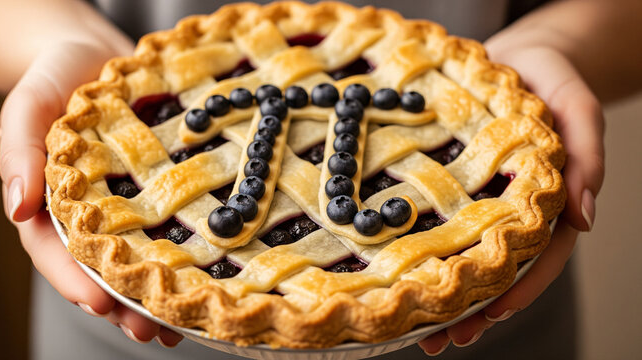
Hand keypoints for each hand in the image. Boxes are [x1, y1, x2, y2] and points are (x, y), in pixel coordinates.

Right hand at [0, 39, 182, 347]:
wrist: (96, 55)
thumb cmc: (55, 80)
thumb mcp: (28, 107)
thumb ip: (19, 154)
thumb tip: (18, 209)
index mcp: (50, 202)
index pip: (56, 252)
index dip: (75, 281)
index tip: (98, 304)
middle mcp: (87, 213)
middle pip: (99, 269)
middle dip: (122, 304)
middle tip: (150, 330)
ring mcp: (122, 207)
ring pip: (134, 261)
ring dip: (152, 296)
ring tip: (176, 326)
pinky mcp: (154, 195)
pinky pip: (164, 231)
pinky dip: (176, 261)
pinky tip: (195, 285)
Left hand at [418, 45, 604, 354]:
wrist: (516, 55)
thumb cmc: (552, 80)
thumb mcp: (578, 109)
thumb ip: (587, 158)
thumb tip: (588, 218)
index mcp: (547, 202)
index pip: (539, 257)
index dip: (520, 288)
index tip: (493, 315)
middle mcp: (511, 210)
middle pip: (496, 269)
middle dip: (473, 308)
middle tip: (443, 339)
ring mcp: (480, 201)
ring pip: (465, 256)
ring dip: (446, 294)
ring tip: (420, 329)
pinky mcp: (451, 186)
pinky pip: (438, 223)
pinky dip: (425, 251)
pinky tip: (404, 275)